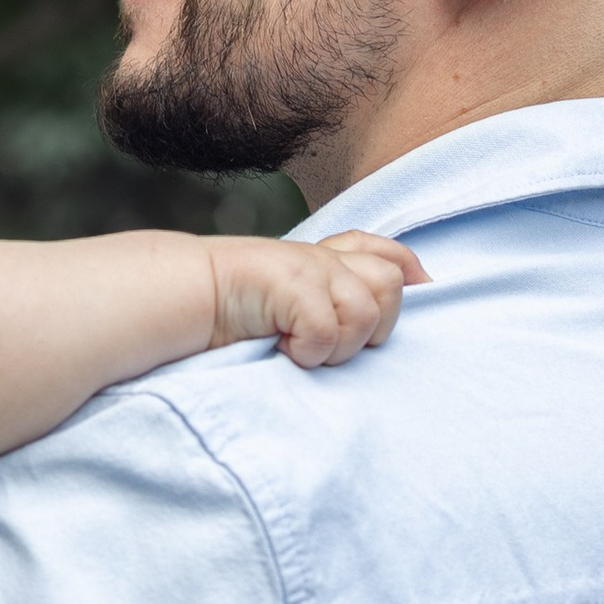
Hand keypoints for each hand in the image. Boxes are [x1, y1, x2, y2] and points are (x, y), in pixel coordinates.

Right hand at [208, 231, 427, 367]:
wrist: (182, 298)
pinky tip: (283, 350)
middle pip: (391, 284)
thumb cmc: (230, 312)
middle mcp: (323, 258)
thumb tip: (384, 308)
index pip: (382, 250)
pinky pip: (327, 331)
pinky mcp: (293, 284)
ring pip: (365, 313)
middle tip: (329, 344)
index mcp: (322, 259)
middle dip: (373, 327)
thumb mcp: (287, 302)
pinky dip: (308, 352)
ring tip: (301, 349)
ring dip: (338, 346)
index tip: (421, 286)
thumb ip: (328, 301)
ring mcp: (309, 267)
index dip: (408, 268)